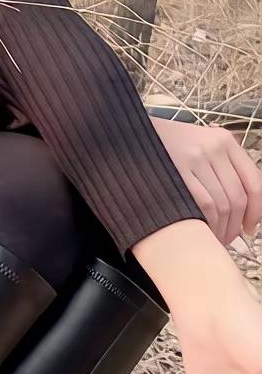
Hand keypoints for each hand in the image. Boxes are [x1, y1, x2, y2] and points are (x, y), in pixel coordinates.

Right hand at [148, 115, 261, 247]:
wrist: (124, 133)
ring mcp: (195, 158)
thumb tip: (241, 208)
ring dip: (220, 229)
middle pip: (237, 198)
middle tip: (226, 239)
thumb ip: (219, 167)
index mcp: (223, 140)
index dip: (256, 211)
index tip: (249, 227)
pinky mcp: (178, 170)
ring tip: (211, 238)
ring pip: (222, 205)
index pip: (254, 181)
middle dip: (234, 226)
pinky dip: (206, 224)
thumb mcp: (196, 144)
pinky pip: (204, 205)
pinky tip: (199, 231)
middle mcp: (213, 146)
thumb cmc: (162, 145)